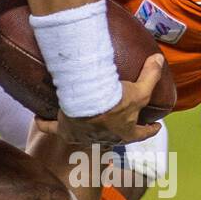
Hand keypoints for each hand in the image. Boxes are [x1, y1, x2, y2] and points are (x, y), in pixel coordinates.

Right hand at [35, 54, 166, 146]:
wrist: (87, 103)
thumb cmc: (115, 101)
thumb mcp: (140, 89)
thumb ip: (152, 76)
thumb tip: (160, 61)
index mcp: (124, 133)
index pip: (142, 134)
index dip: (150, 130)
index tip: (156, 127)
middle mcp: (104, 138)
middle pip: (113, 137)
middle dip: (116, 132)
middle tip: (117, 122)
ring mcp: (83, 136)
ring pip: (84, 135)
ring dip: (85, 130)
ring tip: (82, 121)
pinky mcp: (64, 130)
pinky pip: (51, 128)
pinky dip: (45, 123)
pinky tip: (40, 118)